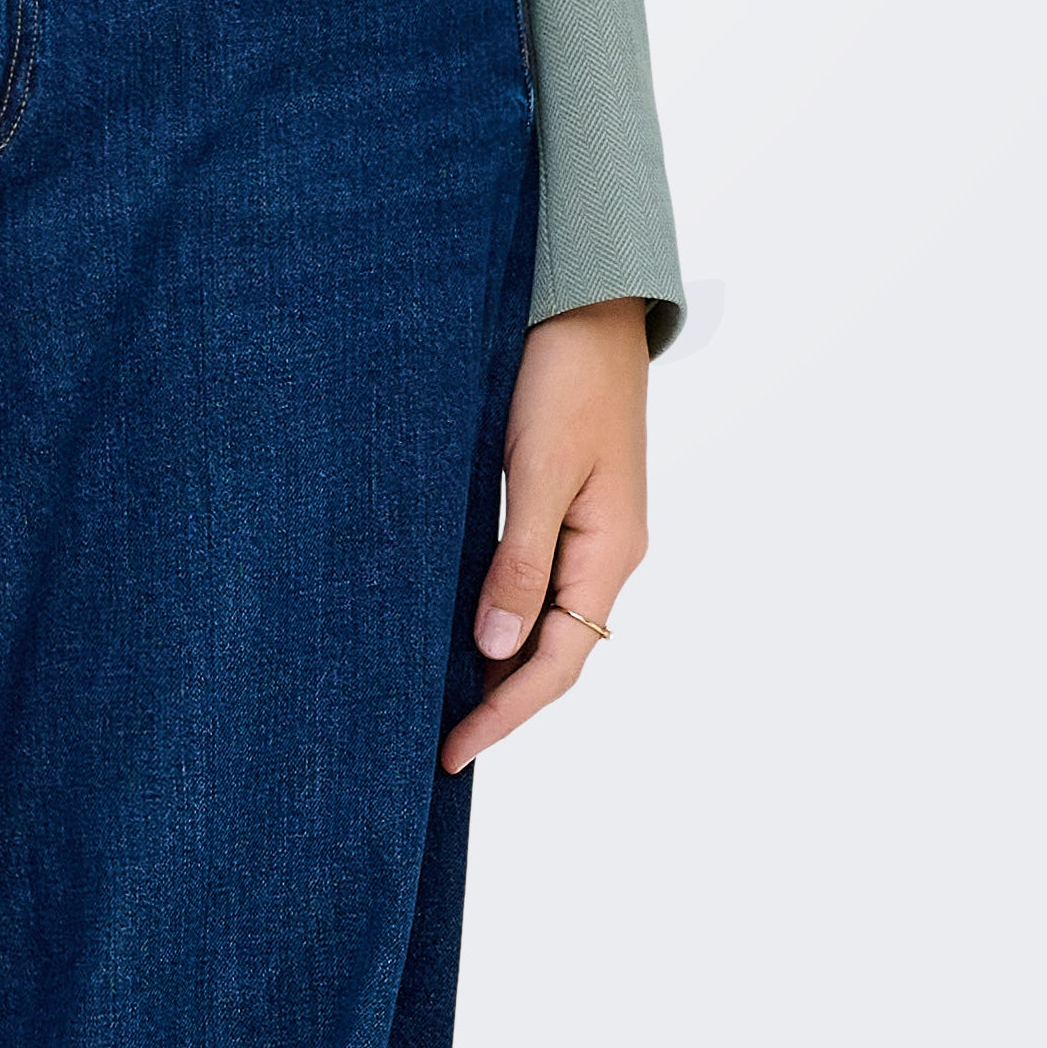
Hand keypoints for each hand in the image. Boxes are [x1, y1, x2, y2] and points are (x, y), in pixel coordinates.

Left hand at [441, 293, 650, 769]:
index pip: (557, 663)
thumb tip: (496, 648)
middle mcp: (605, 551)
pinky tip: (463, 616)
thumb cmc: (565, 374)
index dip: (504, 713)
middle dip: (501, 698)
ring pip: (545, 616)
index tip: (451, 749)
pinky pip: (535, 574)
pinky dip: (502, 607)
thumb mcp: (539, 469)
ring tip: (441, 693)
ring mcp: (589, 526)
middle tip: (436, 738)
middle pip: (556, 651)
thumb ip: (519, 559)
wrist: (587, 298)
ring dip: (500, 657)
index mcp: (609, 554)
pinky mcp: (565, 497)